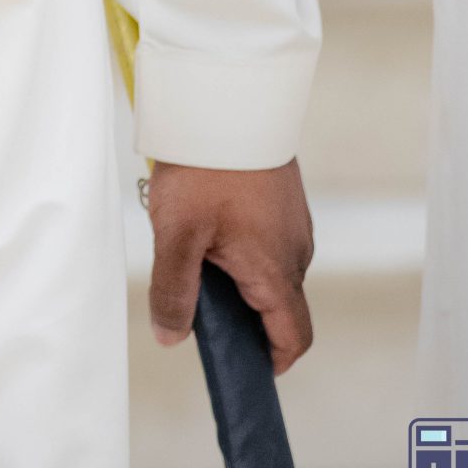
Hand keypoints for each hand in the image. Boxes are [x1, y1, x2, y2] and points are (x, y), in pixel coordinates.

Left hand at [147, 158, 314, 374]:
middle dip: (241, 316)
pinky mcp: (285, 199)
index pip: (292, 337)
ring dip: (238, 276)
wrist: (228, 100)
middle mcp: (296, 252)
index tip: (239, 368)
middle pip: (277, 306)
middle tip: (195, 303)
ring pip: (270, 270)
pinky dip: (242, 246)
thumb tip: (171, 338)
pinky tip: (207, 223)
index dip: (270, 362)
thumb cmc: (205, 166)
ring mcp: (294, 223)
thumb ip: (174, 291)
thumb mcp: (177, 233)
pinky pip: (268, 239)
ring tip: (194, 252)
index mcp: (276, 270)